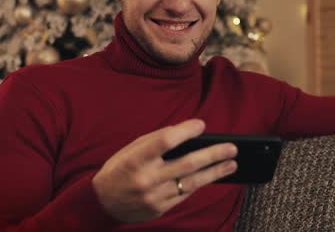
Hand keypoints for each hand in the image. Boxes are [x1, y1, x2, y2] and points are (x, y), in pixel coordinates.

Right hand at [92, 119, 237, 222]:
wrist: (102, 203)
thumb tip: (187, 132)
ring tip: (232, 163)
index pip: (164, 141)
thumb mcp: (131, 149)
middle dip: (213, 155)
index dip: (185, 131)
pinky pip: (185, 194)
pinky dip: (199, 183)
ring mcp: (154, 196)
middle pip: (187, 164)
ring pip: (192, 182)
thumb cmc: (120, 169)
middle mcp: (145, 179)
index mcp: (135, 159)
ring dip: (215, 172)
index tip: (201, 125)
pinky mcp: (159, 209)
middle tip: (231, 148)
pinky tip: (212, 175)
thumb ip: (156, 140)